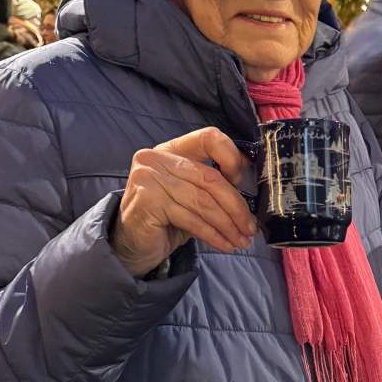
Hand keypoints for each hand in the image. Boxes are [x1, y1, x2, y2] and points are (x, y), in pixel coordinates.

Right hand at [111, 127, 255, 276]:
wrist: (132, 244)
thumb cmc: (165, 218)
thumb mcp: (191, 194)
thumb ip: (213, 183)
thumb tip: (249, 180)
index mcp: (172, 149)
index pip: (208, 138)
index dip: (232, 156)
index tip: (243, 180)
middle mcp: (157, 158)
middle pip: (210, 178)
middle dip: (236, 206)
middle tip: (250, 227)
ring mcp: (149, 178)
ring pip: (203, 201)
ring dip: (227, 224)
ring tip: (240, 240)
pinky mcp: (148, 202)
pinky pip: (191, 219)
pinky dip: (213, 234)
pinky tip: (224, 244)